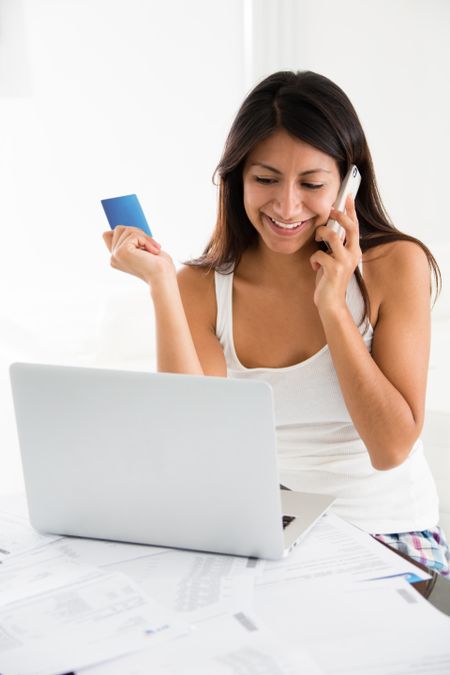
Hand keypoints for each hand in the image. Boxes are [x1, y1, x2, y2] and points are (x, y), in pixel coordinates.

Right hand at [103, 226, 175, 286]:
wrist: (164, 279)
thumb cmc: (160, 267)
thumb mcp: (143, 250)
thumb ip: (132, 241)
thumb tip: (121, 228)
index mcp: (116, 259)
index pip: (107, 235)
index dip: (124, 233)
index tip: (141, 245)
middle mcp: (113, 258)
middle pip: (119, 229)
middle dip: (138, 233)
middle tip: (152, 247)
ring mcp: (116, 255)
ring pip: (126, 230)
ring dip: (144, 237)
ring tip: (154, 250)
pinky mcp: (122, 251)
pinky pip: (134, 235)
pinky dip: (147, 241)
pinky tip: (153, 252)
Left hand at [309, 194, 360, 313]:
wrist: (331, 303)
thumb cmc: (330, 280)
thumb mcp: (335, 259)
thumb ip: (335, 246)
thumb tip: (328, 229)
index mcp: (354, 250)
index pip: (354, 226)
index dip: (351, 210)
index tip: (347, 195)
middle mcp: (353, 254)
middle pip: (349, 226)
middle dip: (338, 215)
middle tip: (330, 211)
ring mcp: (344, 262)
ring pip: (331, 236)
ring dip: (320, 234)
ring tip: (316, 240)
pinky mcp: (334, 270)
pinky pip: (318, 254)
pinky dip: (313, 259)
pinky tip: (314, 266)